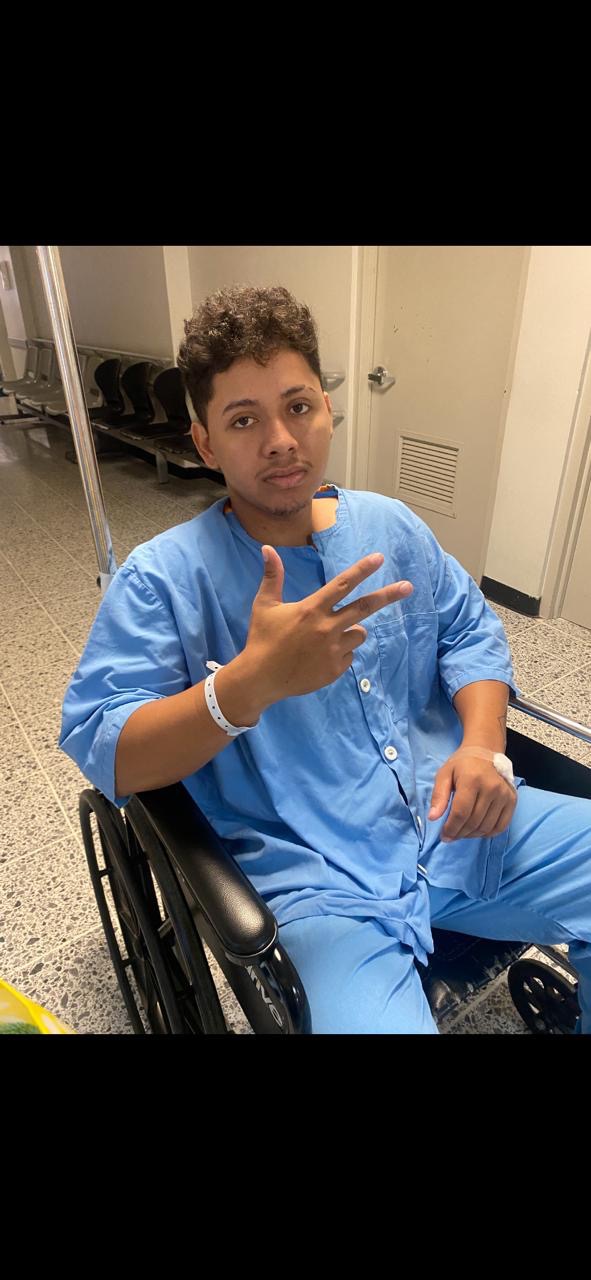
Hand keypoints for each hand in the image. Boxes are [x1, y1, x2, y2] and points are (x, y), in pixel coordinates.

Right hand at [243, 546, 412, 706]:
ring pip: (358, 633)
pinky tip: (319, 656)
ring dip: (351, 631)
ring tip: (325, 638)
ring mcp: (333, 650)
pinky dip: (341, 652)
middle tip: (408, 586)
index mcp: (311, 609)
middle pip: (365, 607)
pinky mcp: (335, 669)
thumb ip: (272, 576)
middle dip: (389, 595)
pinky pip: (349, 655)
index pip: (342, 584)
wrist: (260, 678)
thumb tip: (267, 549)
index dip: (362, 570)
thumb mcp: (265, 605)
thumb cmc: (262, 638)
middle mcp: (326, 627)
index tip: (379, 558)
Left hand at [428, 750, 516, 841]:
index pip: (461, 812)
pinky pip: (500, 826)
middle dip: (459, 833)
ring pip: (486, 827)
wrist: (485, 753)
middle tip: (451, 836)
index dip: (451, 828)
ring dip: (471, 835)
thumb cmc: (462, 765)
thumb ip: (438, 796)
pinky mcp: (512, 800)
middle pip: (474, 822)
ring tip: (461, 832)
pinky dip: (487, 833)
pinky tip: (476, 830)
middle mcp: (491, 788)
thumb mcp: (444, 774)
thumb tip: (433, 817)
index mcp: (472, 779)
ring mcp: (504, 795)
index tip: (444, 835)